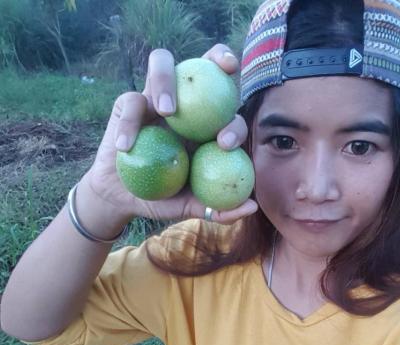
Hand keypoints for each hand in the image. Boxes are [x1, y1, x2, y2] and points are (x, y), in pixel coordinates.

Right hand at [83, 44, 256, 224]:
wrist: (124, 199)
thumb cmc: (163, 200)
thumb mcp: (192, 207)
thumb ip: (220, 209)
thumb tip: (252, 205)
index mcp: (207, 126)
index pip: (229, 109)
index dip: (236, 118)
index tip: (225, 140)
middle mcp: (185, 104)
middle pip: (205, 64)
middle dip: (216, 57)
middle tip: (220, 76)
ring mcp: (155, 98)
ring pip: (163, 63)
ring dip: (167, 80)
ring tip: (167, 112)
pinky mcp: (128, 104)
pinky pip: (131, 101)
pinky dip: (130, 123)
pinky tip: (126, 147)